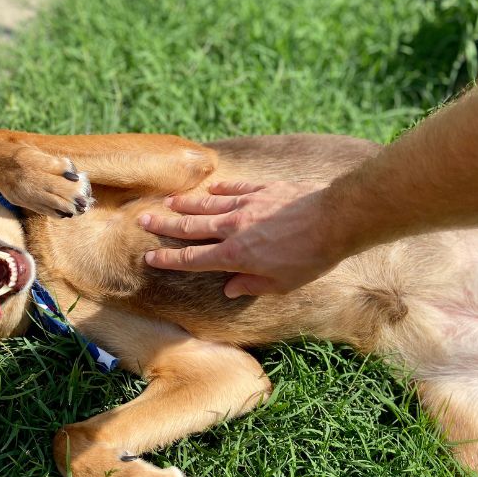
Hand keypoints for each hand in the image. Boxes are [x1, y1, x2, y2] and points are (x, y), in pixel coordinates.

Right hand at [140, 180, 345, 296]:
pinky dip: (220, 189)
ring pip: (207, 204)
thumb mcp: (280, 284)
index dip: (169, 260)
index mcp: (235, 255)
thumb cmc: (309, 257)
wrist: (333, 220)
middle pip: (191, 227)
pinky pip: (235, 188)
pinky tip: (211, 189)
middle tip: (143, 220)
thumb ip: (251, 285)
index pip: (194, 258)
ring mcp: (246, 205)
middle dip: (165, 226)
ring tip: (167, 202)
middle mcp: (233, 228)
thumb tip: (229, 288)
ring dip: (185, 204)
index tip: (150, 258)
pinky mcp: (263, 190)